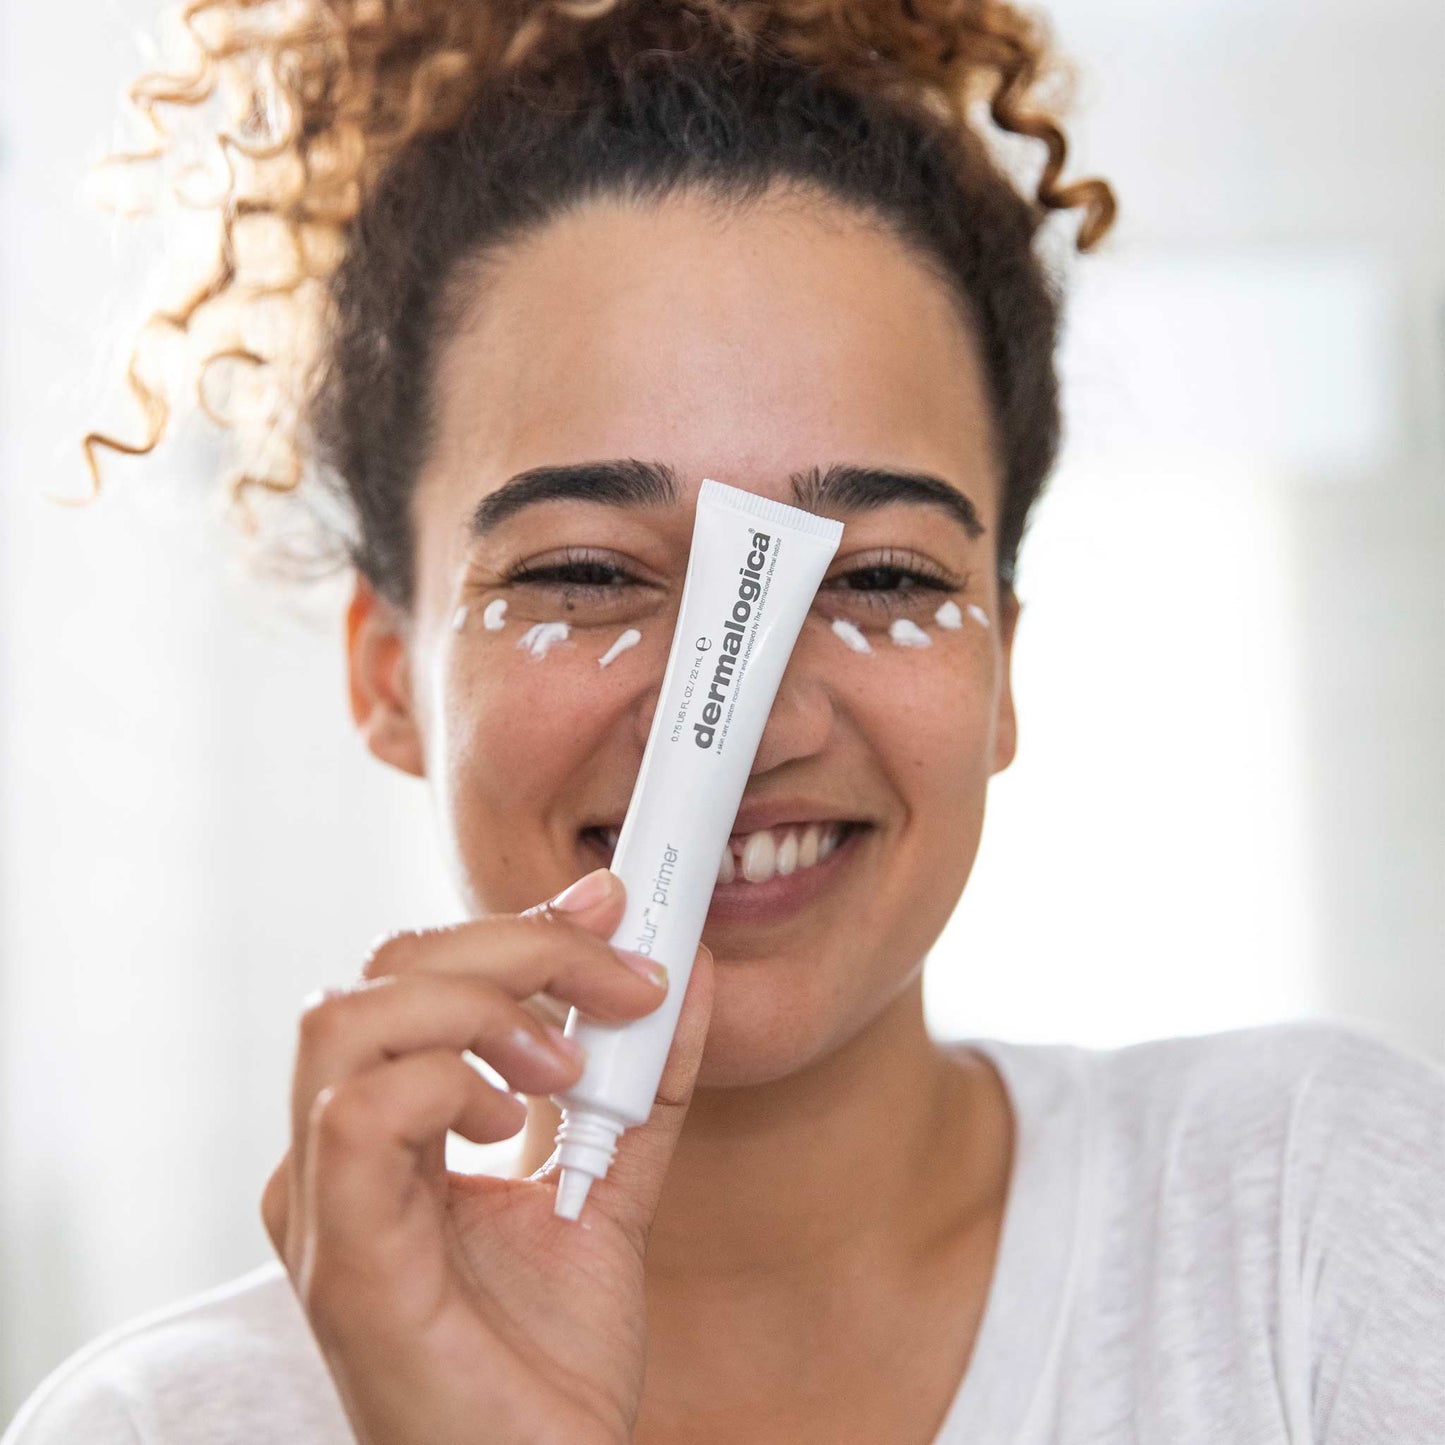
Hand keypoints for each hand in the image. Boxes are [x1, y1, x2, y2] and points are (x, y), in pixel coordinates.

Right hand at [261, 868, 714, 1444]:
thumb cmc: (551, 1359)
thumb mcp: (609, 1187)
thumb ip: (644, 1084)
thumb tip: (693, 975)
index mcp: (385, 1128)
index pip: (416, 974)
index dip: (516, 923)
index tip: (613, 904)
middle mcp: (335, 1153)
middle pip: (382, 972)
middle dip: (516, 945)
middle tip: (620, 978)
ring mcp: (324, 1205)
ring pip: (348, 1019)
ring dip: (479, 1008)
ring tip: (561, 1066)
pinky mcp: (346, 1258)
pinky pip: (358, 1115)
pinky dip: (446, 1083)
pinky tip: (507, 1123)